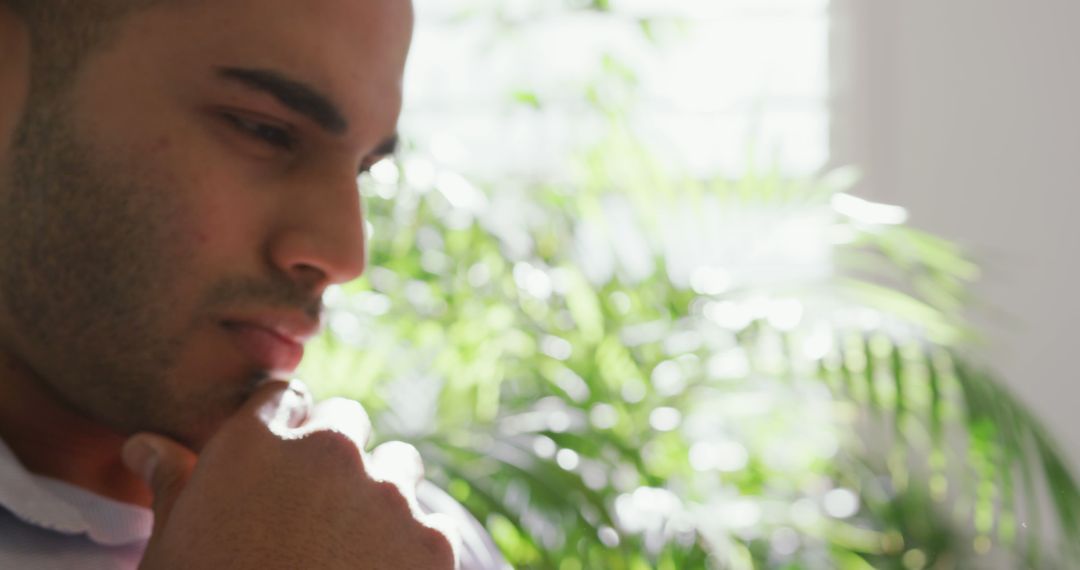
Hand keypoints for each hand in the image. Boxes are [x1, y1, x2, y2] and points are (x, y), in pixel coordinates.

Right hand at [121, 380, 457, 569]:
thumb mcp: (171, 546)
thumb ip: (172, 482)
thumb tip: (144, 444)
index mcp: (254, 444)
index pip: (283, 398)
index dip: (281, 429)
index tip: (277, 463)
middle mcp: (327, 451)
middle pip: (345, 422)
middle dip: (334, 455)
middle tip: (314, 512)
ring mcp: (386, 494)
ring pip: (399, 465)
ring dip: (381, 493)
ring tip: (352, 547)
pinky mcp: (431, 540)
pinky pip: (430, 524)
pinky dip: (411, 549)